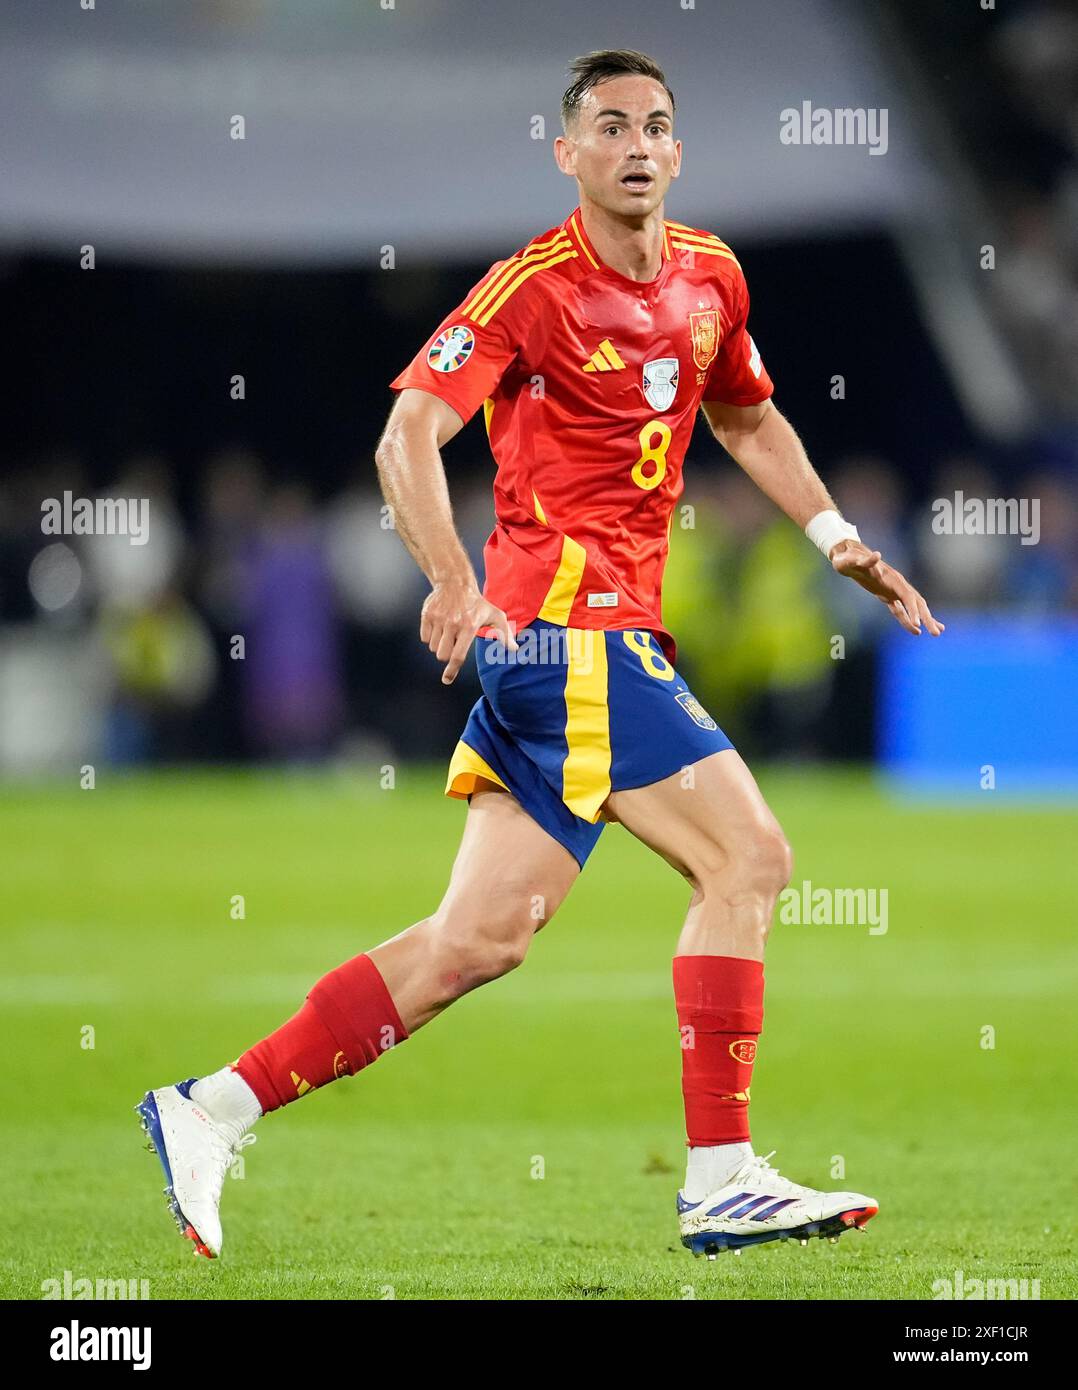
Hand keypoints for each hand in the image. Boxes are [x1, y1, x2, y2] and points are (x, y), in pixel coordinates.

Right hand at [419, 579, 518, 684]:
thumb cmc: (478, 603)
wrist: (455, 583)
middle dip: (446, 654)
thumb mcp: (496, 615)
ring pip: (432, 647)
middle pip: (442, 655)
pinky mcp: (427, 615)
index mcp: (469, 627)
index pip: (457, 656)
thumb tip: (514, 649)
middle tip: (454, 642)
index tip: (446, 680)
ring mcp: (438, 619)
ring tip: (448, 630)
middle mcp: (452, 624)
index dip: (451, 671)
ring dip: (439, 644)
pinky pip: (424, 637)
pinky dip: (430, 636)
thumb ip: (504, 634)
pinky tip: (439, 625)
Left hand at [830, 540, 944, 636]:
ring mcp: (892, 589)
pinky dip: (908, 620)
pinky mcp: (886, 595)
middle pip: (915, 602)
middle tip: (937, 633)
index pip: (907, 596)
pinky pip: (900, 610)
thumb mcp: (853, 560)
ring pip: (912, 607)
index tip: (917, 624)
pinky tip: (916, 630)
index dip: (912, 610)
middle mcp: (896, 583)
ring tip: (937, 632)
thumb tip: (876, 555)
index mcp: (891, 577)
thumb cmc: (848, 559)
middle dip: (926, 617)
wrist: (846, 556)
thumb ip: (865, 560)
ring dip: (924, 619)